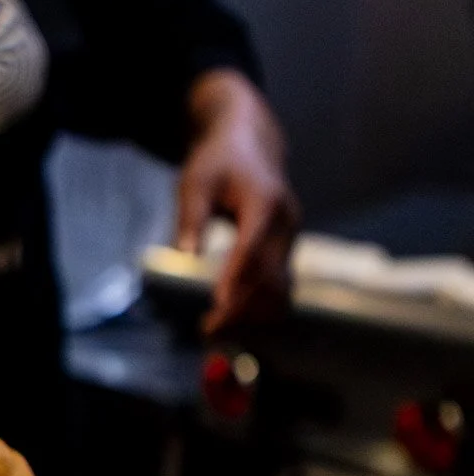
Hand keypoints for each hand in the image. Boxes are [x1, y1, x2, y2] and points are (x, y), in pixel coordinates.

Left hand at [175, 70, 300, 337]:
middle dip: (241, 307)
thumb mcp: (194, 184)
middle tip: (206, 331)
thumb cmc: (216, 162)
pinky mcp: (285, 250)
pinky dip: (258, 307)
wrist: (248, 144)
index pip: (253, 246)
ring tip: (213, 331)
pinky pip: (279, 286)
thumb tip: (185, 255)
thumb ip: (191, 218)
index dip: (238, 277)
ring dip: (251, 315)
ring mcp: (290, 238)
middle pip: (271, 275)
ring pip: (280, 287)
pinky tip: (230, 321)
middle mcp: (286, 223)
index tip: (219, 305)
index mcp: (265, 202)